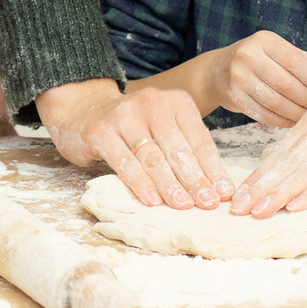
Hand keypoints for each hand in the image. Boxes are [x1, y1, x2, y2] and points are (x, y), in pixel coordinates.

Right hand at [36, 77, 229, 209]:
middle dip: (196, 180)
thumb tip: (214, 187)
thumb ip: (185, 149)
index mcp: (175, 102)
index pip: (199, 140)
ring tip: (184, 205)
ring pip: (153, 157)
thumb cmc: (132, 127)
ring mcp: (124, 116)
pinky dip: (140, 183)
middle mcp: (152, 103)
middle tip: (208, 204)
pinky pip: (124, 162)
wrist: (82, 110)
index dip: (213, 169)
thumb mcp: (163, 128)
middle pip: (178, 149)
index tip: (224, 193)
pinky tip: (152, 200)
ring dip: (170, 185)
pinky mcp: (101, 132)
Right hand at [202, 31, 306, 126]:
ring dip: (296, 112)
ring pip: (277, 102)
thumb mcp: (271, 49)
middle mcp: (248, 56)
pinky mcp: (234, 97)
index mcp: (264, 41)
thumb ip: (297, 58)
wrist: (215, 72)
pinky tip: (291, 120)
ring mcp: (239, 77)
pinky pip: (265, 114)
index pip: (294, 60)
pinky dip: (282, 120)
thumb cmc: (251, 60)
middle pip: (287, 84)